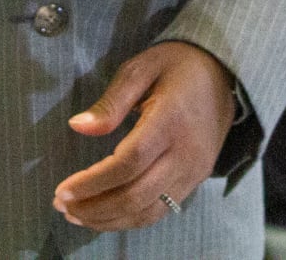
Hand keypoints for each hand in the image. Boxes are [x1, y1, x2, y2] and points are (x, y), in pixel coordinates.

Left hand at [53, 41, 235, 231]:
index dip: (93, 181)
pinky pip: (162, 210)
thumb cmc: (176, 65)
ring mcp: (194, 171)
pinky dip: (131, 220)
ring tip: (76, 215)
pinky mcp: (197, 179)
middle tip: (61, 205)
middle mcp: (186, 153)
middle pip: (137, 195)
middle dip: (95, 207)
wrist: (223, 73)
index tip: (63, 190)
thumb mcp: (140, 68)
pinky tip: (107, 216)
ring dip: (110, 219)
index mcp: (170, 121)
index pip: (128, 163)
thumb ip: (110, 101)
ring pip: (149, 210)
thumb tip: (77, 126)